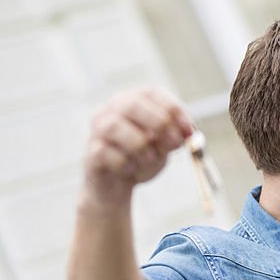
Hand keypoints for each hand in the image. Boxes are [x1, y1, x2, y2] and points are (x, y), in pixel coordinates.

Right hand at [82, 87, 193, 207]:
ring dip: (140, 146)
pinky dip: (126, 164)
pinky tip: (130, 170)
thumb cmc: (142, 159)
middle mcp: (111, 110)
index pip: (151, 92)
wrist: (117, 186)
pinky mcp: (91, 153)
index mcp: (132, 101)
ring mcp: (97, 130)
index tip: (188, 128)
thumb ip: (175, 137)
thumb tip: (187, 132)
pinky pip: (107, 154)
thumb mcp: (164, 147)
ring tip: (149, 160)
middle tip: (174, 143)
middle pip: (132, 104)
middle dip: (159, 123)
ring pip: (115, 127)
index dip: (172, 107)